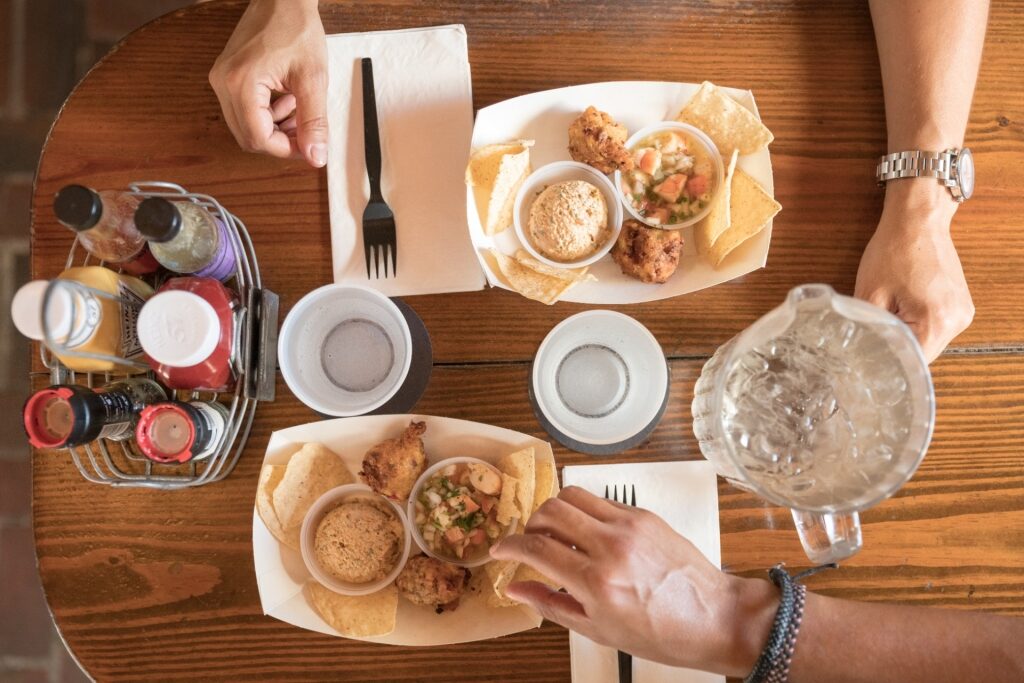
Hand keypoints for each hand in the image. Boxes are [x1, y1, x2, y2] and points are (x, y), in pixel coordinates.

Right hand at [209, 0, 327, 166]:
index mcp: (241, 83)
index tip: (308, 147)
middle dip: (280, 141)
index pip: (258, 138)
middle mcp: (223, 83)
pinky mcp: (226, 77)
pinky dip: (267, 115)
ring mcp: (221, 79)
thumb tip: (315, 157)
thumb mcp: (313, 78)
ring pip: (246, 126)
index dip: (285, 149)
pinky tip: (287, 101)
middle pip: (248, 137)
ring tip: (300, 111)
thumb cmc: (296, 27)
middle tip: (306, 132)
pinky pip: (243, 111)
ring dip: (275, 129)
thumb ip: (314, 121)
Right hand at [490, 487, 777, 676]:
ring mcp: (629, 525)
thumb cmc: (662, 633)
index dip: (509, 546)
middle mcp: (611, 546)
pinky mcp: (644, 515)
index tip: (500, 550)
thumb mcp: (597, 629)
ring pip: (572, 495)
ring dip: (554, 511)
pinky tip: (588, 534)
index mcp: (596, 581)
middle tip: (530, 542)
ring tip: (556, 534)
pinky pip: (600, 501)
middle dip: (530, 524)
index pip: (536, 547)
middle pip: (550, 510)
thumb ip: (550, 604)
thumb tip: (515, 588)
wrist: (714, 618)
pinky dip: (584, 512)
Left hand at [855, 182, 973, 361]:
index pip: (913, 361)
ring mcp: (962, 312)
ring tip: (887, 317)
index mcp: (937, 321)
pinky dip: (917, 323)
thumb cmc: (894, 250)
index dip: (889, 362)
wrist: (917, 220)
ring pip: (929, 340)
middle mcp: (957, 321)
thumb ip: (867, 328)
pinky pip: (935, 325)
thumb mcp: (870, 294)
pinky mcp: (960, 304)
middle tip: (873, 337)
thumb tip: (859, 349)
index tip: (869, 359)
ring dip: (908, 334)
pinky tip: (901, 309)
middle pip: (923, 353)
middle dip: (897, 347)